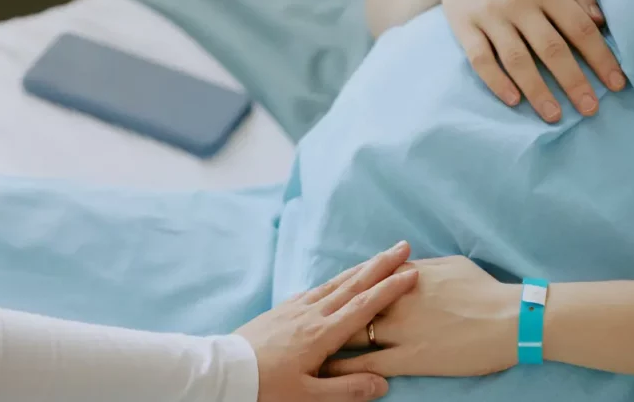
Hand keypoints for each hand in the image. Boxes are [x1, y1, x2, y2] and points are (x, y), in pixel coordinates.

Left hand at [235, 241, 417, 401]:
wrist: (221, 373)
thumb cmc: (264, 388)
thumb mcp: (307, 397)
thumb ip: (346, 389)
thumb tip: (383, 384)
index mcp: (323, 334)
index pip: (365, 305)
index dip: (390, 289)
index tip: (412, 272)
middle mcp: (312, 314)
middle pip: (353, 284)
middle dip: (381, 265)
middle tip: (403, 246)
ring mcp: (295, 308)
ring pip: (335, 283)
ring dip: (360, 268)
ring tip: (378, 257)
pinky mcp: (280, 310)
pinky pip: (314, 290)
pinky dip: (332, 281)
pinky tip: (335, 281)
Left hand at [325, 256, 520, 377]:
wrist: (512, 319)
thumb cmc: (488, 291)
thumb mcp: (452, 265)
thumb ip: (423, 268)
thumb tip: (406, 266)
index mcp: (406, 280)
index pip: (367, 280)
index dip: (349, 285)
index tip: (329, 290)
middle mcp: (397, 302)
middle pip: (353, 302)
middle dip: (329, 309)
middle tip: (303, 316)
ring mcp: (401, 330)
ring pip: (354, 330)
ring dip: (331, 333)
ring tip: (308, 339)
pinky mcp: (409, 357)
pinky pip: (368, 362)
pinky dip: (346, 365)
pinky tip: (328, 369)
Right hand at [432, 0, 624, 122]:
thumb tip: (601, 23)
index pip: (579, 28)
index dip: (600, 58)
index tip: (616, 84)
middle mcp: (518, 1)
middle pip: (551, 49)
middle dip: (574, 82)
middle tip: (590, 109)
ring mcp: (490, 15)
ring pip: (517, 60)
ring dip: (538, 91)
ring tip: (555, 116)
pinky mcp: (464, 27)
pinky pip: (481, 60)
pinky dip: (497, 82)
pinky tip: (515, 101)